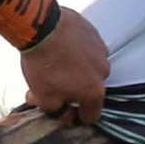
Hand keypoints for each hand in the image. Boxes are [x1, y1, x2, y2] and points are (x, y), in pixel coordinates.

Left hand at [19, 6, 107, 124]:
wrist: (41, 27)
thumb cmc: (44, 64)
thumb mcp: (44, 97)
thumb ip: (57, 111)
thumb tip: (63, 112)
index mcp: (94, 91)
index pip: (92, 115)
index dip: (76, 116)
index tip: (64, 111)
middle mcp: (103, 71)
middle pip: (90, 88)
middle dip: (74, 89)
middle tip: (53, 84)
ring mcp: (100, 50)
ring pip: (89, 66)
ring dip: (77, 68)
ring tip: (56, 63)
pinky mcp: (93, 33)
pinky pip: (87, 47)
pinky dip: (76, 50)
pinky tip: (60, 47)